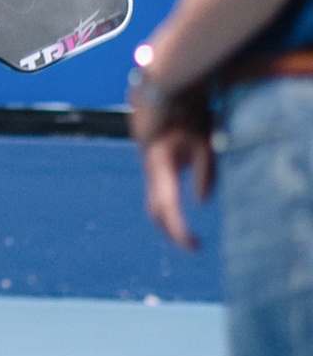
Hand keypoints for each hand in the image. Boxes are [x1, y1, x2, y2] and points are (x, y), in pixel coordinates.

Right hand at [141, 117, 214, 251]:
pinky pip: (160, 202)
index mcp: (160, 169)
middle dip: (173, 233)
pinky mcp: (156, 177)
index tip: (193, 244)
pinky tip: (183, 226)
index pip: (168, 207)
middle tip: (196, 246)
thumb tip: (201, 202)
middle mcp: (152, 176)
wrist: (161, 109)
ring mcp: (152, 177)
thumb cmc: (186, 125)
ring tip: (192, 241)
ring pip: (156, 209)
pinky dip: (170, 217)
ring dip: (171, 227)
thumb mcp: (202, 144)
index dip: (179, 229)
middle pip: (156, 213)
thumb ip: (204, 172)